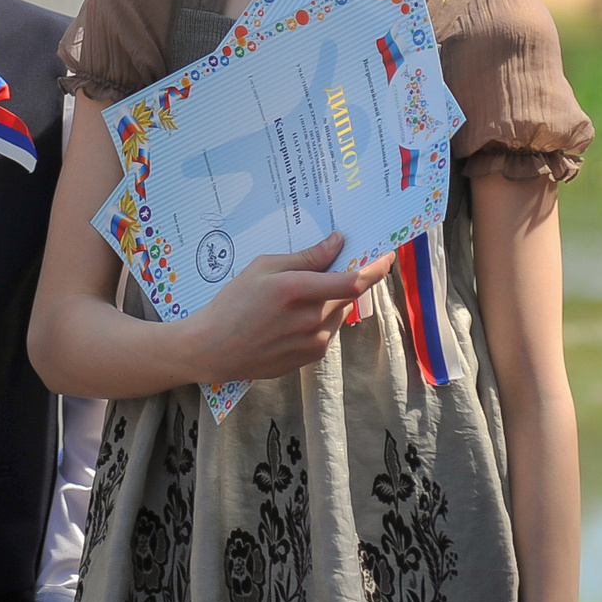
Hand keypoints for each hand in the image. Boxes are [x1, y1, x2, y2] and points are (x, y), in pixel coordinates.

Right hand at [186, 234, 392, 383]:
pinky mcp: (311, 357)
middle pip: (349, 294)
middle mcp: (312, 319)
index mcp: (298, 291)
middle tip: (338, 264)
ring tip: (301, 294)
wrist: (213, 349)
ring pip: (339, 312)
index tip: (387, 254)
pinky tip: (294, 315)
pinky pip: (328, 329)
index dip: (376, 267)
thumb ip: (305, 258)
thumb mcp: (263, 268)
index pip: (354, 280)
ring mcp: (314, 342)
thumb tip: (338, 243)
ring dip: (332, 298)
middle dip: (349, 277)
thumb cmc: (233, 303)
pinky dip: (322, 316)